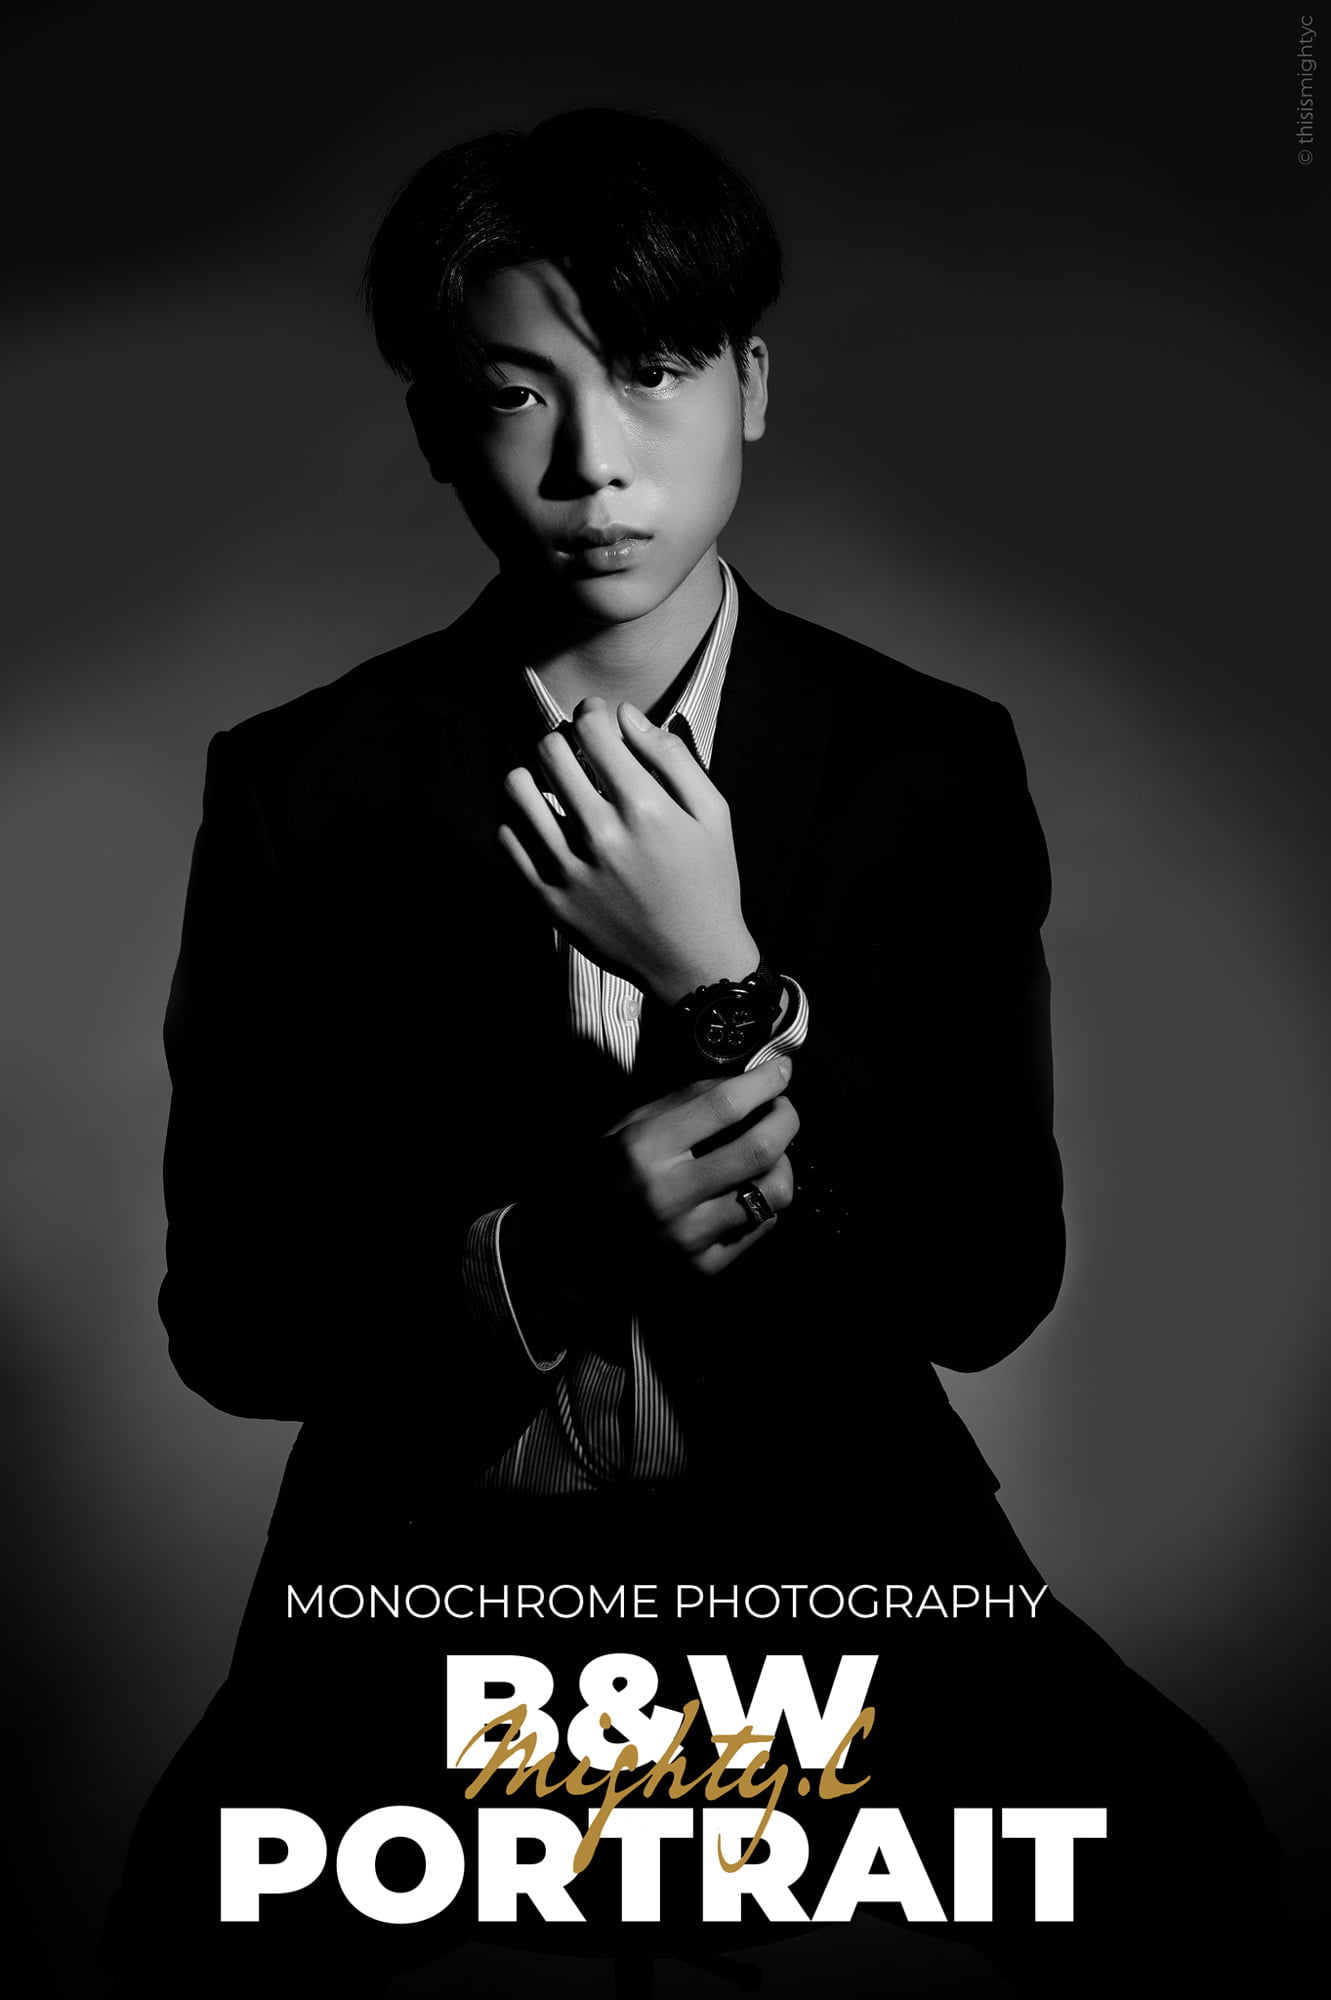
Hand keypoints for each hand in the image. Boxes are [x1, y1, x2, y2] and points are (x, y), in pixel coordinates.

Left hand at [497, 695, 757, 1003]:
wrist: (694, 962)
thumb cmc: (709, 882)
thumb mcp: (713, 814)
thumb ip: (672, 758)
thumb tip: (626, 714)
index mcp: (646, 809)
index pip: (592, 730)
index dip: (591, 713)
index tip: (595, 719)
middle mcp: (602, 835)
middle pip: (551, 751)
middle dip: (562, 740)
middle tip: (575, 753)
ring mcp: (570, 869)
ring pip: (519, 790)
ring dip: (533, 775)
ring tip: (550, 785)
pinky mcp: (550, 898)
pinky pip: (509, 840)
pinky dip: (519, 822)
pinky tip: (543, 825)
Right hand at [508, 1057, 798, 1312]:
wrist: (564, 1249)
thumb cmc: (597, 1176)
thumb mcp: (626, 1125)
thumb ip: (684, 1102)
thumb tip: (747, 1081)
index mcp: (644, 1150)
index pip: (724, 1106)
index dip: (764, 1082)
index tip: (780, 1071)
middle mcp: (669, 1194)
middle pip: (759, 1148)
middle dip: (786, 1119)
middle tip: (784, 1109)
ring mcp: (688, 1237)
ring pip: (772, 1192)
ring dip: (783, 1162)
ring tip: (770, 1152)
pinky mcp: (701, 1269)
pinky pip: (760, 1227)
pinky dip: (764, 1201)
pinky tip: (749, 1189)